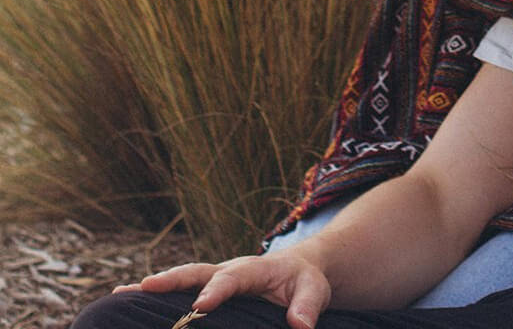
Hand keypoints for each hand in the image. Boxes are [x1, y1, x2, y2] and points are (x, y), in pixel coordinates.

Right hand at [117, 250, 330, 328]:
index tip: (200, 307)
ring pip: (181, 280)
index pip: (232, 278)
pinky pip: (181, 291)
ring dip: (153, 286)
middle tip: (142, 287)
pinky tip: (128, 305)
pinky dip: (157, 296)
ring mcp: (215, 279)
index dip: (216, 291)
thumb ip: (307, 306)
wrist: (300, 268)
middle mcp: (228, 270)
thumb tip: (299, 325)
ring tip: (118, 294)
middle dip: (170, 279)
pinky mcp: (209, 289)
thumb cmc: (306, 281)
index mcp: (253, 269)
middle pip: (196, 272)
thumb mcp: (315, 291)